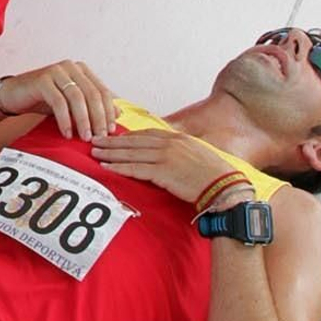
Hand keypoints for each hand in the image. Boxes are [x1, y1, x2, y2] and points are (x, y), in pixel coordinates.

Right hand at [0, 61, 116, 140]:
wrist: (15, 95)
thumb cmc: (45, 100)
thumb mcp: (73, 104)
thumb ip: (94, 107)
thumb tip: (119, 113)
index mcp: (82, 70)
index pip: (102, 91)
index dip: (109, 112)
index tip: (110, 131)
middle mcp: (71, 67)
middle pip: (92, 94)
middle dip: (98, 118)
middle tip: (100, 137)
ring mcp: (56, 71)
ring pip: (77, 97)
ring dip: (83, 120)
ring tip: (85, 137)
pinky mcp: (42, 79)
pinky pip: (59, 102)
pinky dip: (65, 120)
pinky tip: (67, 133)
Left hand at [88, 126, 245, 206]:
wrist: (225, 186)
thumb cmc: (215, 175)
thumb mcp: (198, 155)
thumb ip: (181, 152)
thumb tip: (171, 157)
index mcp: (178, 138)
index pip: (147, 133)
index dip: (128, 136)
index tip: (114, 137)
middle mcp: (169, 143)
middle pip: (134, 141)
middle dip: (113, 141)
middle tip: (95, 140)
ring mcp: (165, 156)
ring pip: (131, 153)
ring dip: (110, 152)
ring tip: (94, 152)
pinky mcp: (162, 172)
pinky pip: (134, 168)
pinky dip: (118, 166)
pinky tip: (106, 166)